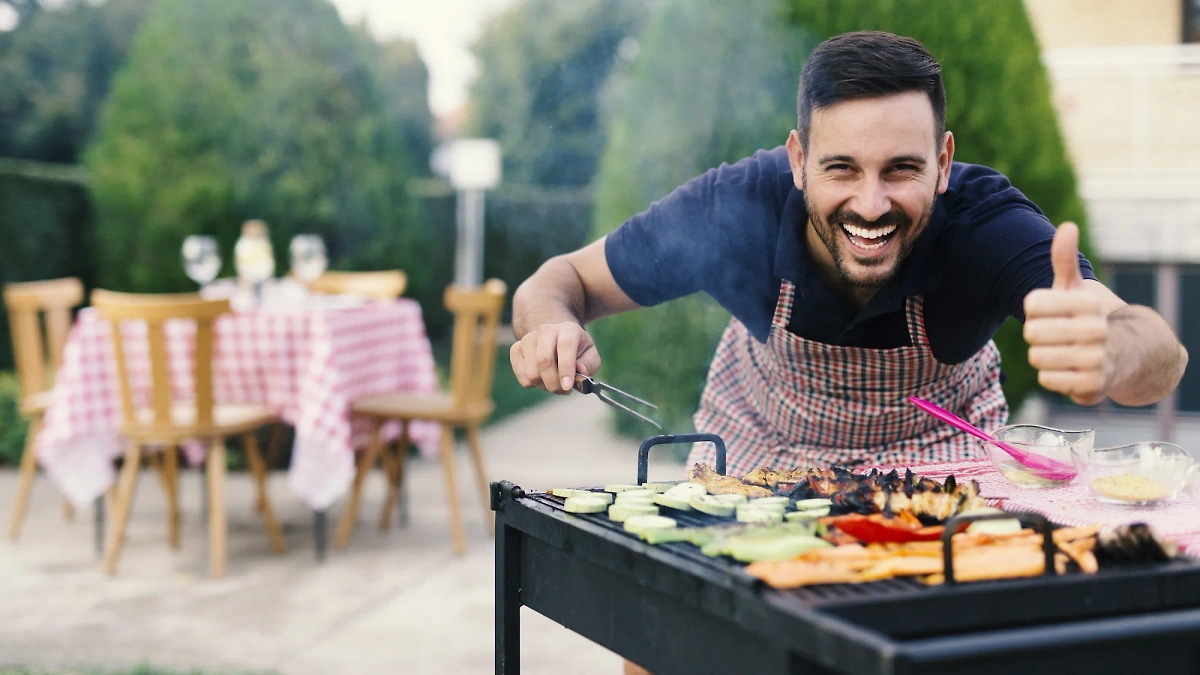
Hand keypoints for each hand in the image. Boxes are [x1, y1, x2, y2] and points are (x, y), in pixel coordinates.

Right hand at [510, 322, 601, 393]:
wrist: (555, 339)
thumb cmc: (576, 350)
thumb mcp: (590, 355)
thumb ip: (589, 364)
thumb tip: (579, 371)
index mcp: (568, 329)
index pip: (565, 346)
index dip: (566, 368)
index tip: (567, 387)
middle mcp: (545, 330)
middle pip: (543, 361)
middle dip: (554, 383)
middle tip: (563, 391)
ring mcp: (528, 339)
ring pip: (532, 373)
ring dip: (545, 386)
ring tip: (554, 383)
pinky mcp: (516, 349)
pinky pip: (522, 377)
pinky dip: (534, 385)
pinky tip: (543, 378)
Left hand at [1023, 222, 1110, 405]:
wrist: (1125, 354)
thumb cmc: (1086, 317)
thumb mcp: (1074, 287)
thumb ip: (1064, 259)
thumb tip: (1068, 226)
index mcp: (1087, 302)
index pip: (1031, 304)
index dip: (1035, 310)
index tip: (1051, 312)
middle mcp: (1096, 330)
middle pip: (1032, 333)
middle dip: (1037, 335)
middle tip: (1056, 335)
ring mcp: (1097, 360)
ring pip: (1037, 357)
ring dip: (1043, 356)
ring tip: (1063, 352)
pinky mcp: (1093, 386)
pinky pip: (1047, 380)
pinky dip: (1052, 377)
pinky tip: (1069, 370)